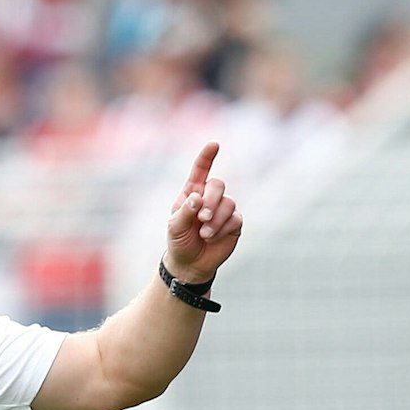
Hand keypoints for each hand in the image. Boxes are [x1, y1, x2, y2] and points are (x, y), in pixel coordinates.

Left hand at [165, 143, 242, 285]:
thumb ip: (184, 212)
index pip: (200, 171)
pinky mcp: (234, 223)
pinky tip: (213, 238)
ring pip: (228, 202)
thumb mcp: (175, 228)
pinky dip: (223, 229)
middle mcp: (209, 198)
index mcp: (192, 193)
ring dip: (216, 219)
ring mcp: (223, 209)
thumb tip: (198, 198)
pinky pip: (235, 219)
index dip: (207, 157)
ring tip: (205, 234)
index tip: (214, 144)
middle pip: (218, 184)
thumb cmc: (179, 242)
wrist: (190, 264)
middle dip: (211, 200)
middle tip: (202, 218)